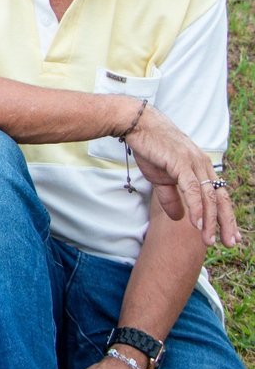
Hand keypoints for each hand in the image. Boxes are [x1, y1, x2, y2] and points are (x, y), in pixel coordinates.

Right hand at [121, 102, 238, 246]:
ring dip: (210, 220)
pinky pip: (192, 190)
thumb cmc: (150, 148)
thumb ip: (171, 197)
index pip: (219, 195)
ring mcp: (194, 164)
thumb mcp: (160, 178)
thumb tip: (180, 217)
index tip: (229, 234)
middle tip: (230, 243)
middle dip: (226, 222)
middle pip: (221, 198)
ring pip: (208, 197)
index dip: (225, 215)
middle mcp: (203, 165)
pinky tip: (196, 223)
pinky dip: (196, 207)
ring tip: (209, 239)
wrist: (137, 125)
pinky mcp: (181, 163)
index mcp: (201, 168)